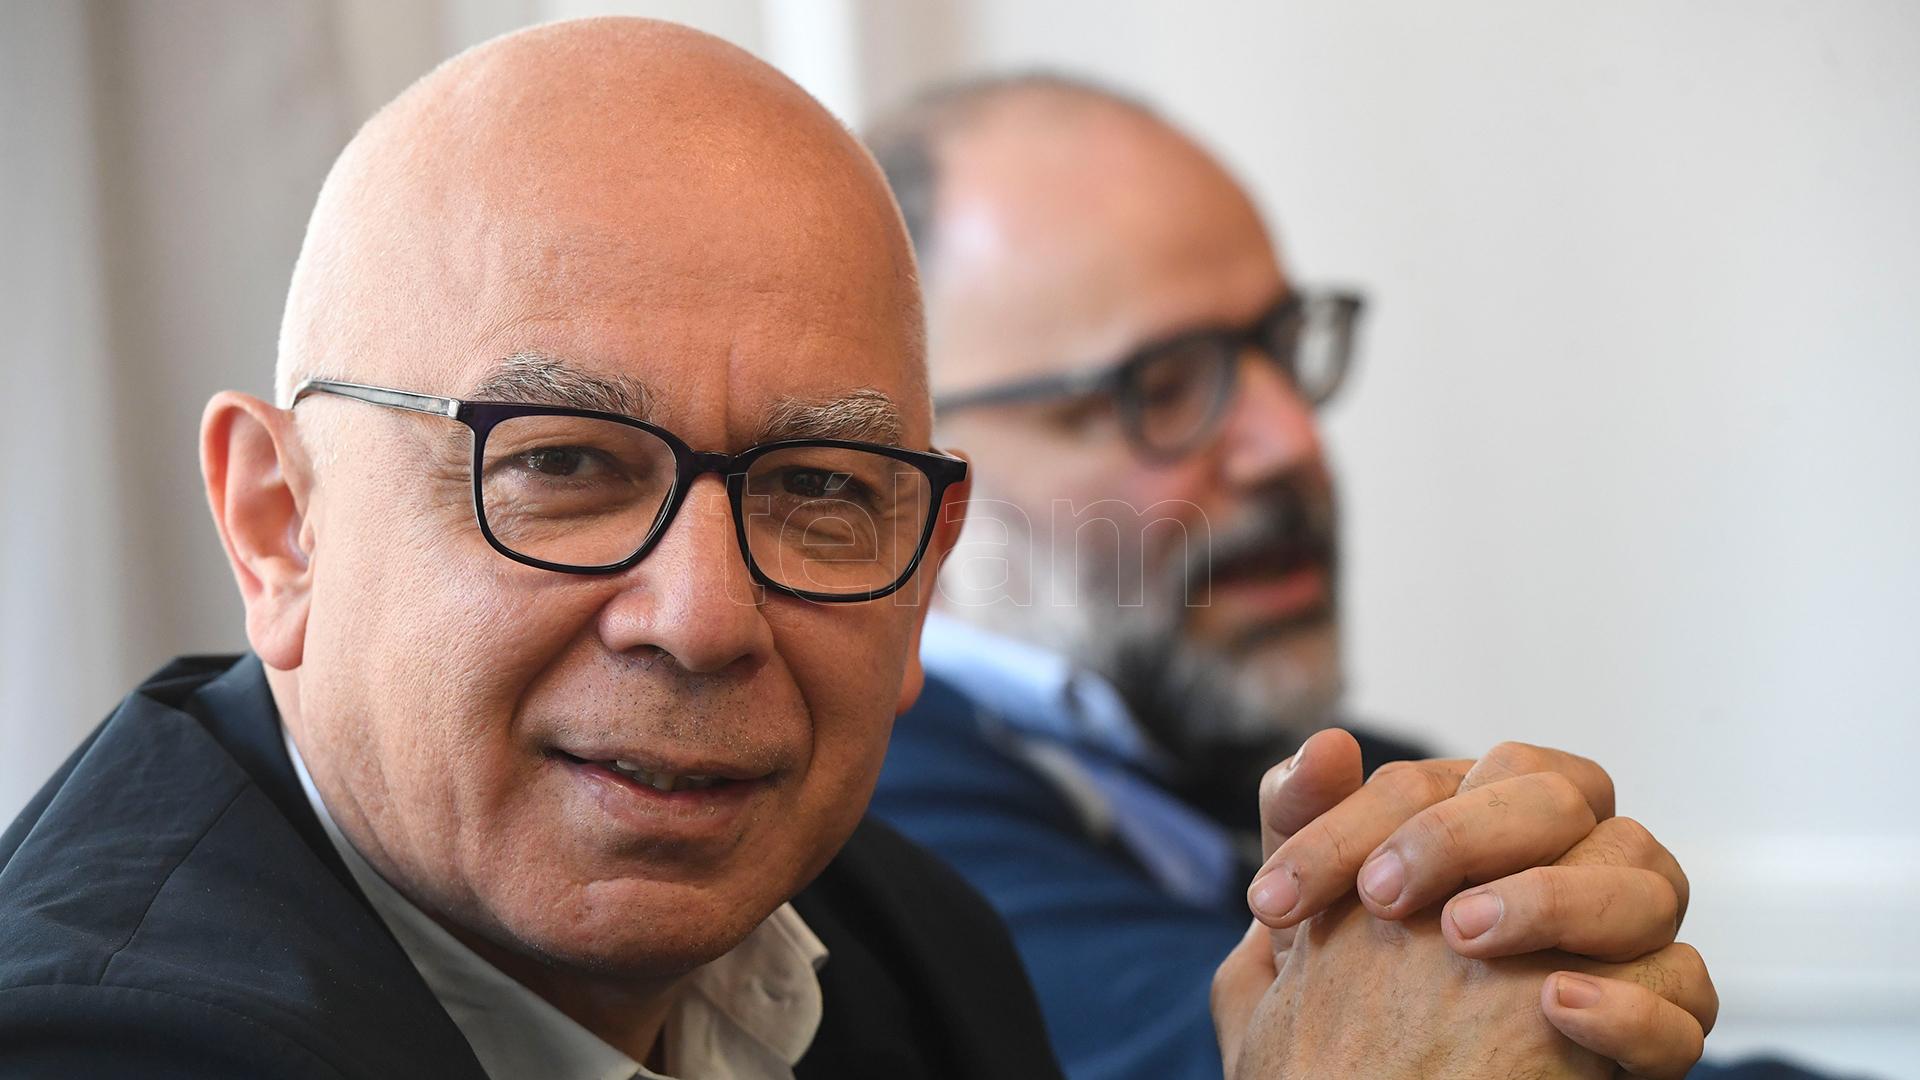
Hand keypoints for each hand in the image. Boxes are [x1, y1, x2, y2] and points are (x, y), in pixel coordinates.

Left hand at [1216, 730, 1715, 1077]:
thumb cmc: (1355, 1002)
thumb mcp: (1315, 918)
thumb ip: (1306, 825)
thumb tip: (1328, 744)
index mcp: (1491, 818)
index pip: (1438, 782)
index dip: (1348, 829)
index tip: (1272, 899)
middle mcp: (1576, 860)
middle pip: (1557, 797)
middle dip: (1461, 835)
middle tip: (1381, 900)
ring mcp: (1631, 940)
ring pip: (1644, 879)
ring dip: (1551, 899)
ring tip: (1464, 938)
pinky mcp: (1662, 1023)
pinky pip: (1690, 994)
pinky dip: (1631, 1001)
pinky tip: (1556, 1005)